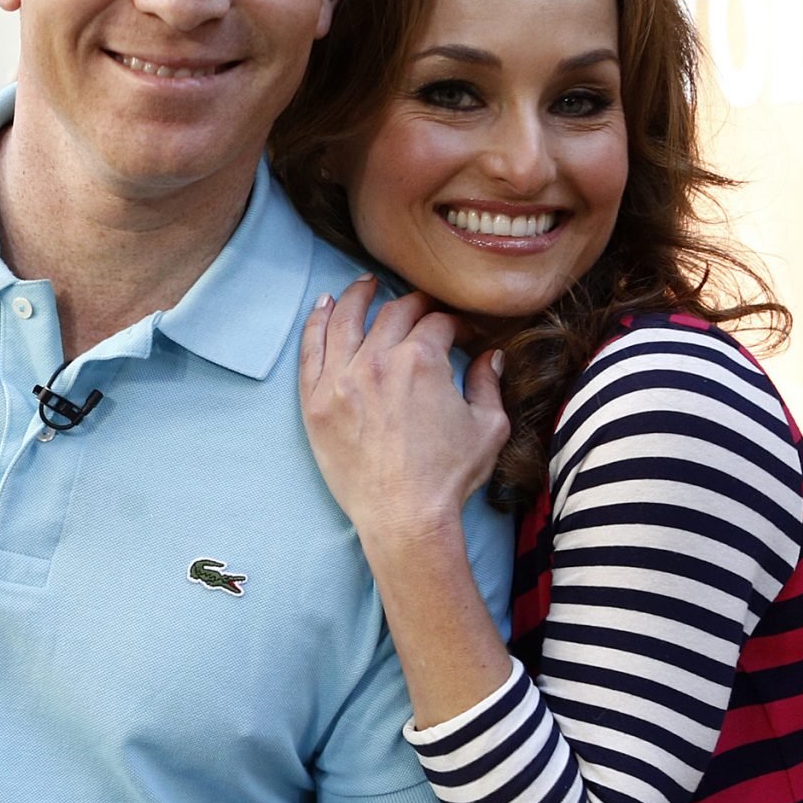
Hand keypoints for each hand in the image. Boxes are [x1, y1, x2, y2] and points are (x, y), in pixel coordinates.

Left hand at [299, 279, 504, 546]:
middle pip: (394, 313)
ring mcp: (340, 379)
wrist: (404, 518)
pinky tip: (323, 306)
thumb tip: (491, 356)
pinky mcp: (316, 401)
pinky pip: (310, 349)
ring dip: (358, 296)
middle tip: (421, 310)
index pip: (437, 322)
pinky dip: (316, 322)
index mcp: (422, 360)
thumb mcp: (488, 427)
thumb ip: (490, 384)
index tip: (462, 333)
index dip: (455, 323)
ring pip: (346, 319)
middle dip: (414, 306)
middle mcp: (377, 360)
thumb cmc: (448, 477)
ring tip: (364, 284)